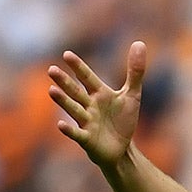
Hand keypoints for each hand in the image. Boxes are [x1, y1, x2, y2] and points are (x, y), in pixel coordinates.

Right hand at [48, 43, 147, 170]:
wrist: (121, 148)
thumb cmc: (122, 120)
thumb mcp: (132, 95)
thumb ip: (135, 72)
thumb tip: (140, 43)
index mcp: (99, 93)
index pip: (87, 77)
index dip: (79, 67)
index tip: (67, 54)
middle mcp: (89, 105)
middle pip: (76, 92)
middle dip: (65, 82)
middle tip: (52, 70)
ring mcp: (86, 122)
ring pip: (74, 110)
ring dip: (63, 101)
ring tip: (51, 90)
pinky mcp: (87, 139)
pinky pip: (77, 134)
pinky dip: (69, 130)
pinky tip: (60, 124)